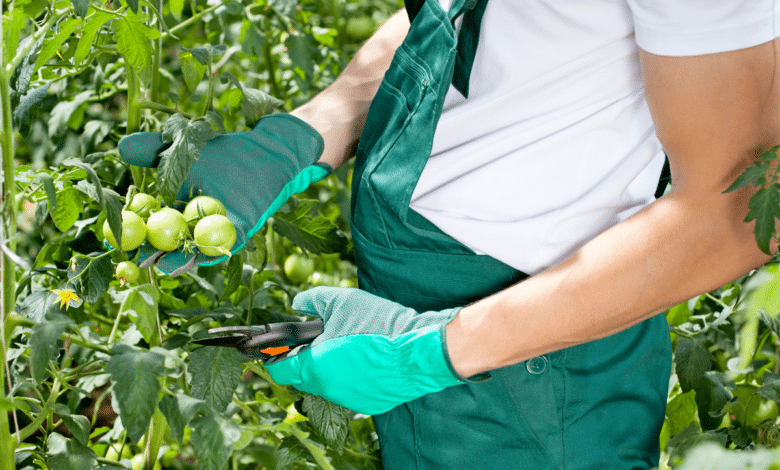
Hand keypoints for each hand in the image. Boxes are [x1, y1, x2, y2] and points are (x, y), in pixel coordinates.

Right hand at [117, 114, 329, 273]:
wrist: (263, 152)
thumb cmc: (222, 151)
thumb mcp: (181, 148)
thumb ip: (152, 150)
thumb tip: (122, 147)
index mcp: (174, 209)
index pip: (146, 225)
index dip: (128, 233)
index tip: (111, 236)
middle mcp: (193, 225)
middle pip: (167, 244)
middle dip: (152, 255)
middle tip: (137, 260)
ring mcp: (217, 230)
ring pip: (195, 250)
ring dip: (180, 260)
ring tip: (165, 266)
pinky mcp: (242, 230)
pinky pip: (226, 243)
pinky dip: (215, 249)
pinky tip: (202, 255)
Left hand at [264, 287, 470, 414]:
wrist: (421, 351)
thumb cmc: (380, 325)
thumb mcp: (342, 301)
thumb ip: (313, 300)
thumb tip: (297, 303)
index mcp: (315, 367)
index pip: (279, 370)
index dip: (275, 357)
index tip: (278, 347)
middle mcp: (328, 390)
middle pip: (304, 377)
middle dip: (307, 359)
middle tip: (323, 338)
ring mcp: (349, 401)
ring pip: (329, 384)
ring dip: (331, 368)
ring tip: (351, 344)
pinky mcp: (369, 405)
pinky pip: (351, 390)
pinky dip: (353, 377)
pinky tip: (368, 359)